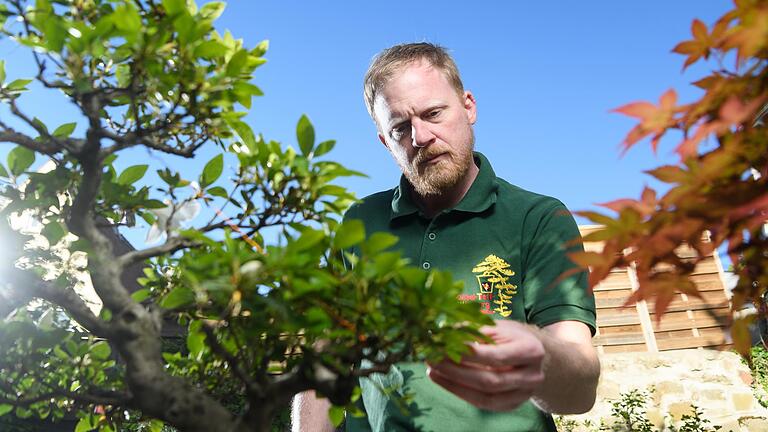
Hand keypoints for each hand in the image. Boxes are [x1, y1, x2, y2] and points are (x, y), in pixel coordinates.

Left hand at [427, 320, 545, 411]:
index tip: (442, 347)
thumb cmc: (510, 336)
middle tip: (432, 360)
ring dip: (454, 385)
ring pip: (485, 396)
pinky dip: (461, 392)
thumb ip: (473, 330)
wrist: (533, 355)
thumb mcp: (497, 327)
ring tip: (433, 371)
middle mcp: (532, 376)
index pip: (495, 356)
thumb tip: (441, 333)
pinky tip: (444, 381)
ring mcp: (523, 394)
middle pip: (489, 380)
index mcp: (531, 350)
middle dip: (456, 371)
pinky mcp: (512, 404)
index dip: (467, 354)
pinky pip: (483, 403)